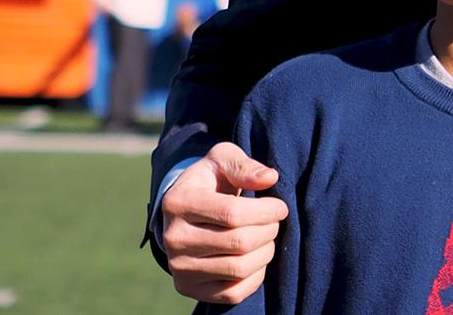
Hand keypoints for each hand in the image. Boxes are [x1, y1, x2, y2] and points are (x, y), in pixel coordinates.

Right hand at [162, 142, 288, 303]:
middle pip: (239, 243)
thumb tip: (270, 178)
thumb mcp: (223, 160)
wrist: (186, 210)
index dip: (267, 211)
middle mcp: (172, 238)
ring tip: (266, 236)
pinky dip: (255, 276)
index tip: (280, 206)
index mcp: (179, 202)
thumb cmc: (211, 180)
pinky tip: (255, 257)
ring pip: (239, 268)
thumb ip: (244, 165)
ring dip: (265, 251)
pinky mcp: (188, 288)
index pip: (233, 214)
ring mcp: (178, 267)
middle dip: (269, 230)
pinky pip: (233, 292)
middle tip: (275, 221)